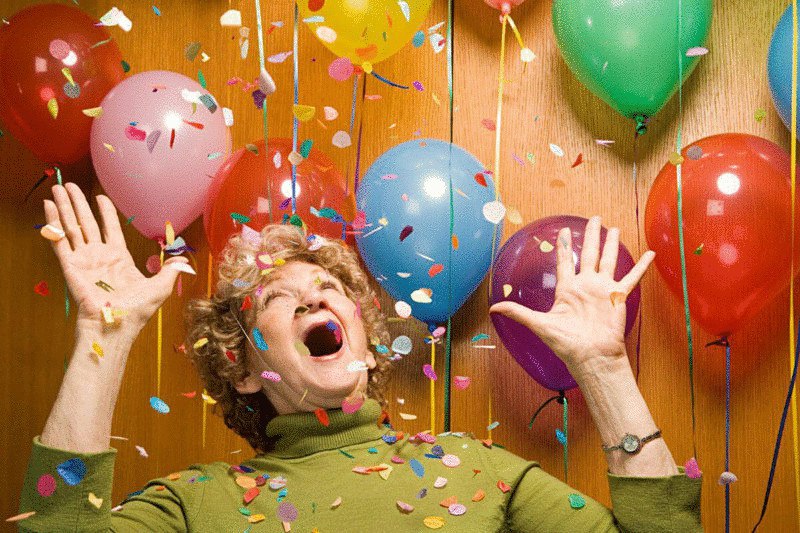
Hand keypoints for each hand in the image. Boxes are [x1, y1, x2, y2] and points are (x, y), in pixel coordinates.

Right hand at [44, 183, 187, 333]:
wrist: (115, 326)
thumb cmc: (137, 310)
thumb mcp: (161, 287)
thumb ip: (170, 270)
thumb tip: (185, 260)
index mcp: (119, 257)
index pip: (110, 228)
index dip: (105, 212)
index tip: (100, 197)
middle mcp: (99, 256)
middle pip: (87, 222)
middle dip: (78, 203)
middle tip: (68, 185)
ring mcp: (83, 260)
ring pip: (71, 227)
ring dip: (64, 207)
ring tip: (56, 188)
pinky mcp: (70, 265)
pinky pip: (60, 240)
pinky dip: (53, 222)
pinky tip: (49, 207)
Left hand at [489, 216, 654, 372]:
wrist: (591, 356)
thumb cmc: (566, 343)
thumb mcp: (539, 324)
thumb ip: (518, 312)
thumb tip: (492, 307)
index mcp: (567, 289)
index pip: (565, 262)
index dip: (564, 247)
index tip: (564, 231)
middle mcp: (586, 285)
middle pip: (589, 254)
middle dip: (590, 236)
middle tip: (593, 218)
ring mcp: (603, 289)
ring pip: (608, 260)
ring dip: (611, 244)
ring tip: (614, 228)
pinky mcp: (618, 296)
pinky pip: (632, 277)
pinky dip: (641, 265)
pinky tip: (649, 253)